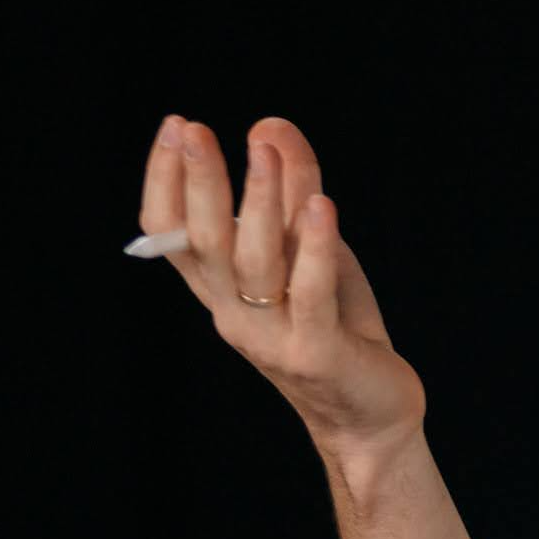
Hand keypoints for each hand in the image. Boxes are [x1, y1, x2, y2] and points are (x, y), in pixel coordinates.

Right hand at [137, 114, 426, 455]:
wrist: (372, 414)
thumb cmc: (337, 325)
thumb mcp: (312, 249)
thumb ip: (292, 191)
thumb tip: (269, 124)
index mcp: (221, 291)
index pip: (171, 234)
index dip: (166, 182)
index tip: (174, 126)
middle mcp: (234, 314)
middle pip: (205, 242)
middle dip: (199, 182)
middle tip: (192, 129)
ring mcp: (272, 336)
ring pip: (254, 262)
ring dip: (259, 201)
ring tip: (264, 150)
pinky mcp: (317, 353)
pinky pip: (311, 295)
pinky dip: (313, 248)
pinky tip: (320, 205)